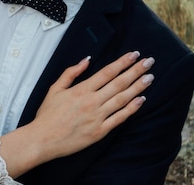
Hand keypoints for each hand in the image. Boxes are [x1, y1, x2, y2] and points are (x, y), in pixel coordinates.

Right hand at [0, 51, 153, 176]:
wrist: (43, 139)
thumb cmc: (47, 114)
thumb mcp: (55, 89)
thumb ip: (71, 73)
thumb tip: (87, 60)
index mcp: (81, 90)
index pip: (107, 72)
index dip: (122, 62)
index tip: (134, 54)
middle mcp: (92, 102)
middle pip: (119, 83)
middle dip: (135, 71)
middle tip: (149, 62)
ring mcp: (97, 117)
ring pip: (122, 99)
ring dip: (138, 87)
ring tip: (150, 77)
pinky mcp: (100, 131)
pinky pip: (120, 118)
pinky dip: (132, 108)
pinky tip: (141, 100)